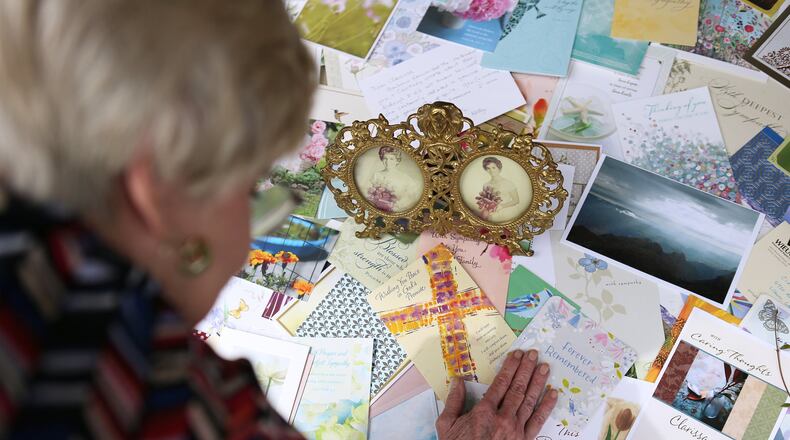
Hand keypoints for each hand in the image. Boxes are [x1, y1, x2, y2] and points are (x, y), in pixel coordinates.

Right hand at [436, 349, 557, 439]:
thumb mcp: (446, 425)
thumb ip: (453, 401)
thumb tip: (457, 380)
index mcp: (483, 412)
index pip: (501, 383)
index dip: (510, 367)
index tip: (516, 354)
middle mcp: (502, 418)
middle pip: (517, 388)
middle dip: (526, 369)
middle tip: (533, 354)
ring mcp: (516, 430)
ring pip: (529, 401)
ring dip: (538, 382)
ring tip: (544, 367)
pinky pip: (538, 421)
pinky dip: (547, 406)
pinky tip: (553, 393)